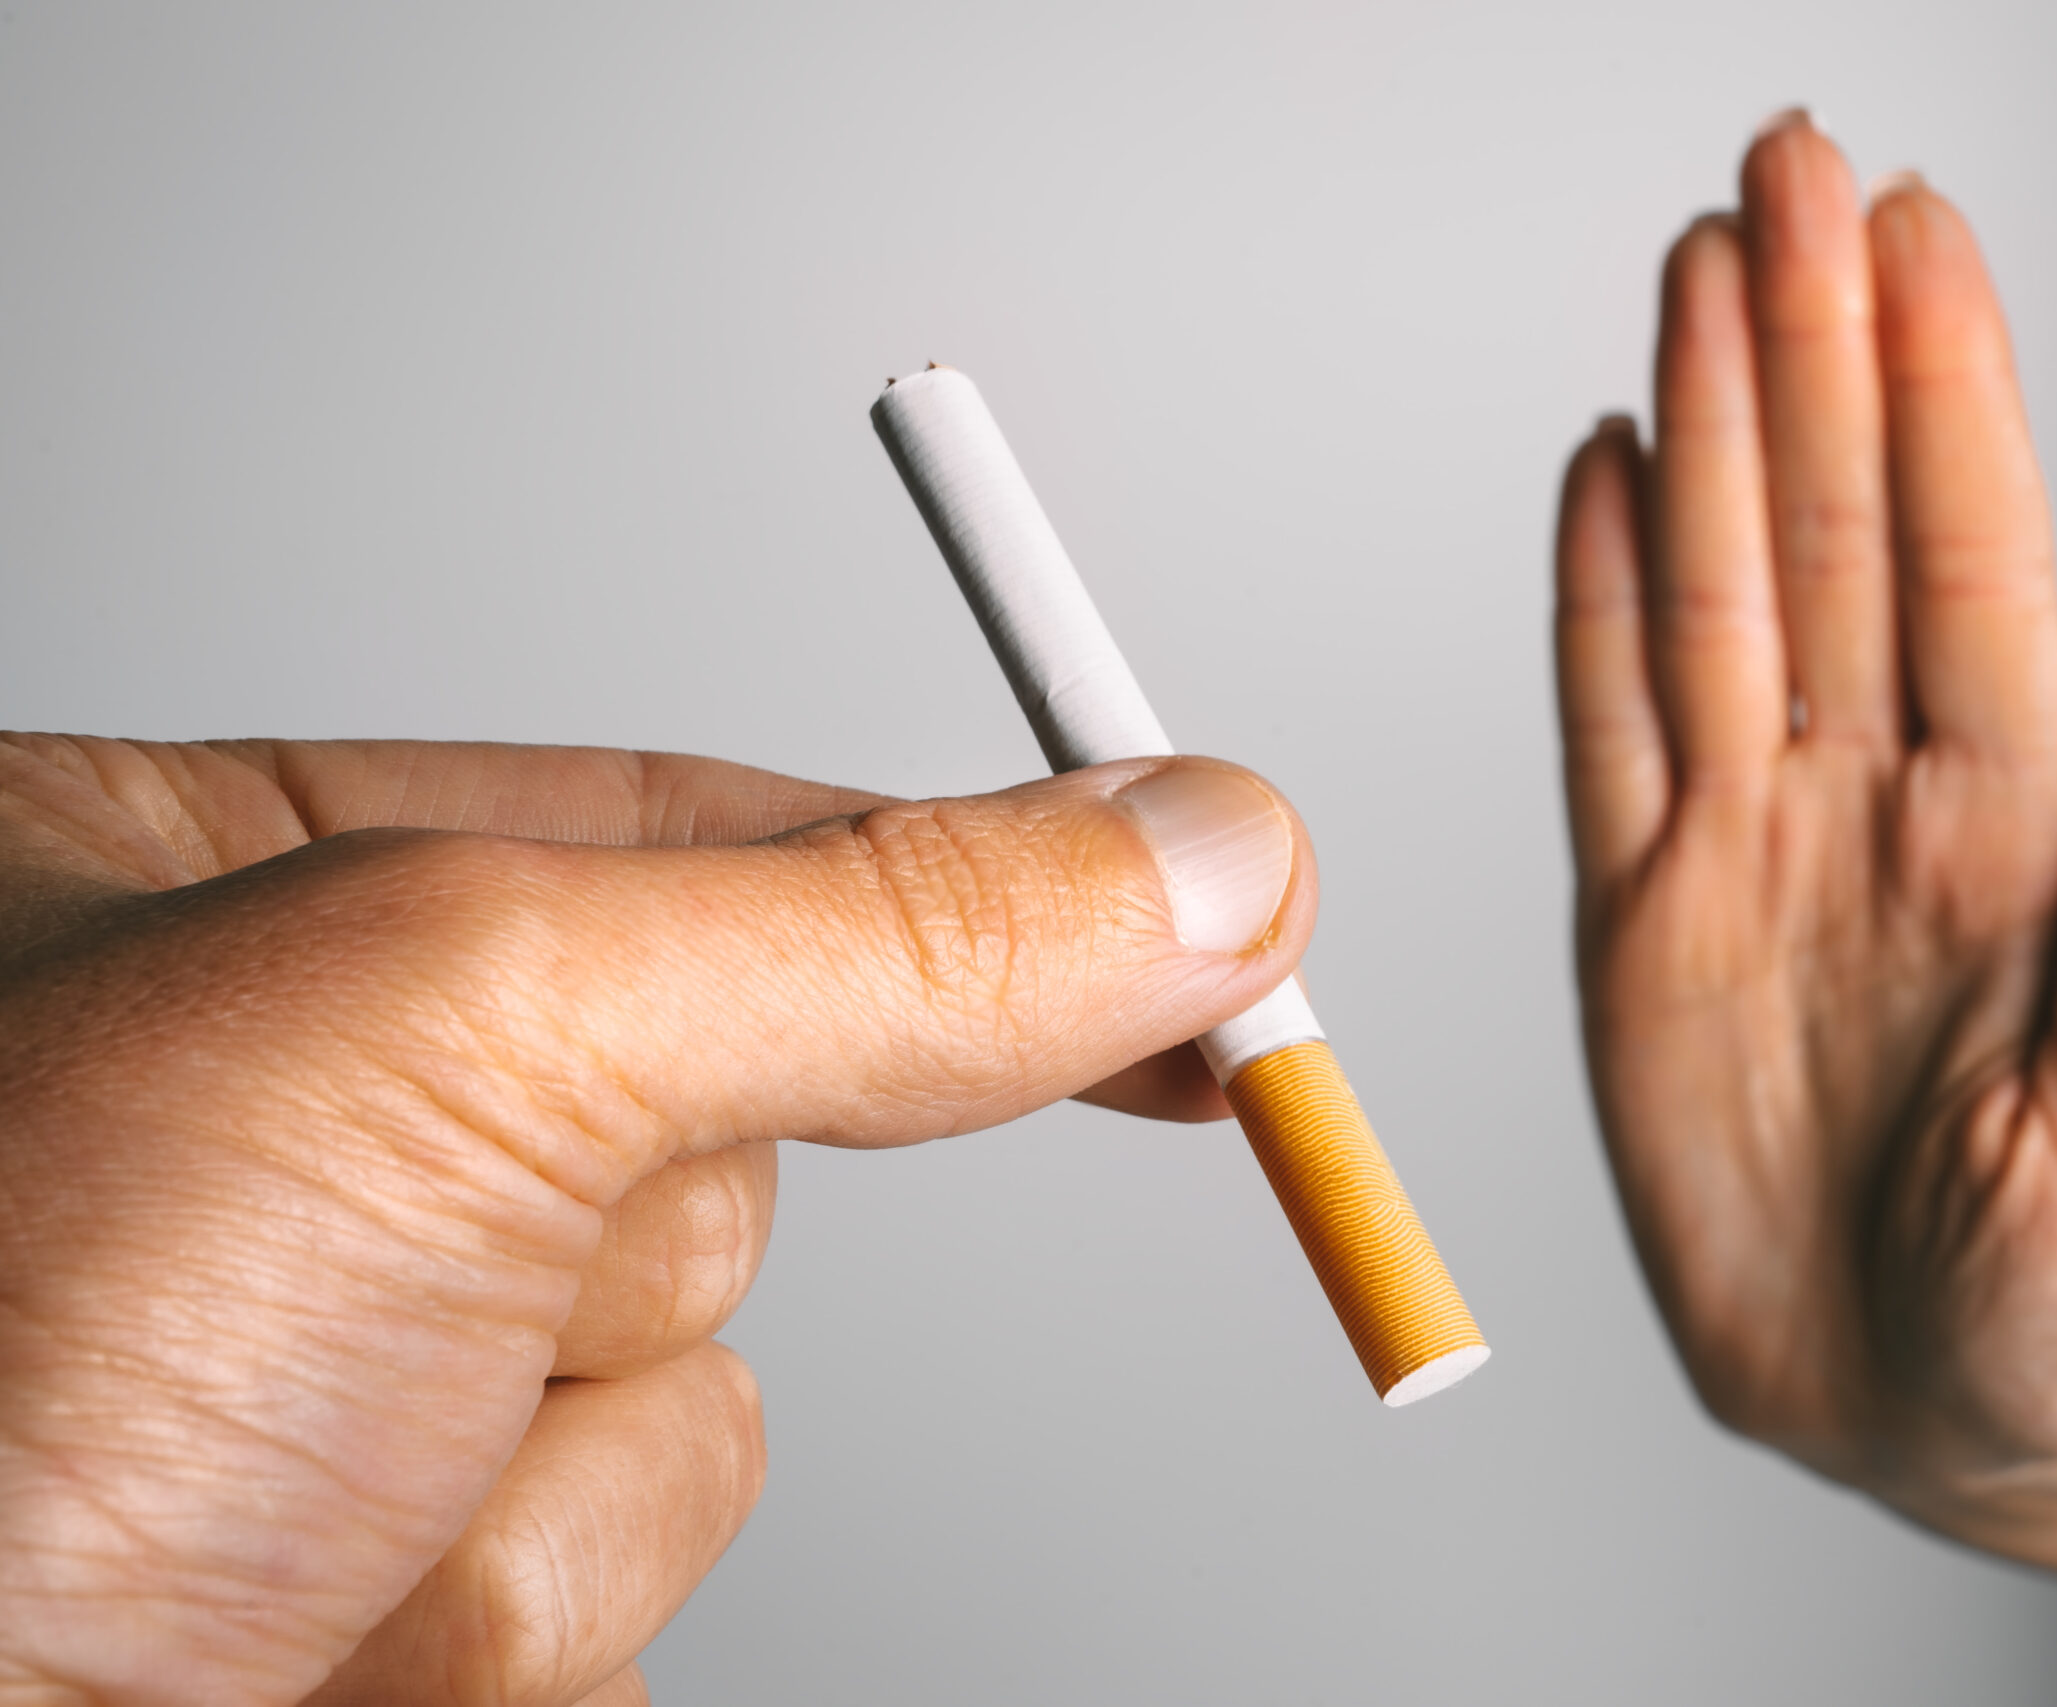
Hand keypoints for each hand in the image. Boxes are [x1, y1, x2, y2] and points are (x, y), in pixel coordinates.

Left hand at [0, 736, 1311, 1703]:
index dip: (1007, 876)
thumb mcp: (466, 1033)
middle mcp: (293, 1116)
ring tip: (295, 1499)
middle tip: (462, 1276)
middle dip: (645, 1237)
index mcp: (250, 880)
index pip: (738, 828)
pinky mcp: (369, 1584)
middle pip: (732, 1133)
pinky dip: (498, 1621)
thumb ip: (874, 931)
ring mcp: (337, 1361)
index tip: (1236, 918)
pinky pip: (614, 1580)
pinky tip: (295, 1637)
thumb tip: (1206, 856)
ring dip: (551, 1473)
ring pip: (687, 1395)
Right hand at [1555, 113, 2056, 1488]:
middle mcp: (1873, 805)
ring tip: (1697, 271)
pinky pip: (1608, 731)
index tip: (1913, 233)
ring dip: (1706, 428)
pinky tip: (1609, 473)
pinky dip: (1596, 599)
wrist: (1927, 1402)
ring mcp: (1748, 853)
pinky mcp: (1637, 926)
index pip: (1968, 562)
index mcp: (2011, 832)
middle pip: (1832, 532)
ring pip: (1715, 595)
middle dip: (1809, 344)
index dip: (1938, 392)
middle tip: (1785, 171)